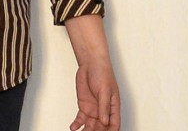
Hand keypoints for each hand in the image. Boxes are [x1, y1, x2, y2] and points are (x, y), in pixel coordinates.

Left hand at [64, 15, 120, 130]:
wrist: (90, 64)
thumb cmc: (102, 72)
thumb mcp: (105, 90)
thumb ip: (104, 107)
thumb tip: (105, 122)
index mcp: (113, 106)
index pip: (114, 124)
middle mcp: (103, 110)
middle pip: (102, 128)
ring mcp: (93, 109)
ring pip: (91, 126)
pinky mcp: (84, 107)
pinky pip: (81, 120)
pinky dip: (77, 125)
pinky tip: (74, 128)